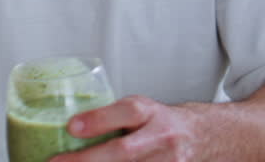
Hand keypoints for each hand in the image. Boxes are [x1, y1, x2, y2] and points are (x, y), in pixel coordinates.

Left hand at [52, 96, 203, 161]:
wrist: (198, 137)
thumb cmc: (156, 122)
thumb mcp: (136, 108)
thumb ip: (109, 116)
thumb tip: (67, 127)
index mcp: (150, 112)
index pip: (128, 112)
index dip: (99, 120)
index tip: (71, 127)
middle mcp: (162, 137)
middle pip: (124, 151)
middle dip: (87, 160)